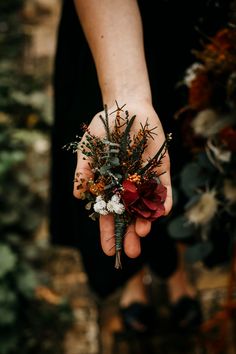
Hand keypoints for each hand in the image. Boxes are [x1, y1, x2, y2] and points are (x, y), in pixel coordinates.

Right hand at [73, 101, 171, 257]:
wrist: (124, 106)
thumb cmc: (103, 128)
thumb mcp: (88, 149)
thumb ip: (83, 170)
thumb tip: (77, 194)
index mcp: (110, 186)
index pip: (109, 215)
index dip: (108, 232)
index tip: (109, 250)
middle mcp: (129, 186)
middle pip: (130, 216)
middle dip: (130, 234)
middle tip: (132, 253)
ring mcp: (145, 178)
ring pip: (147, 205)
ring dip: (146, 220)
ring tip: (142, 232)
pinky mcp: (161, 167)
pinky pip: (164, 186)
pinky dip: (164, 199)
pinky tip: (162, 212)